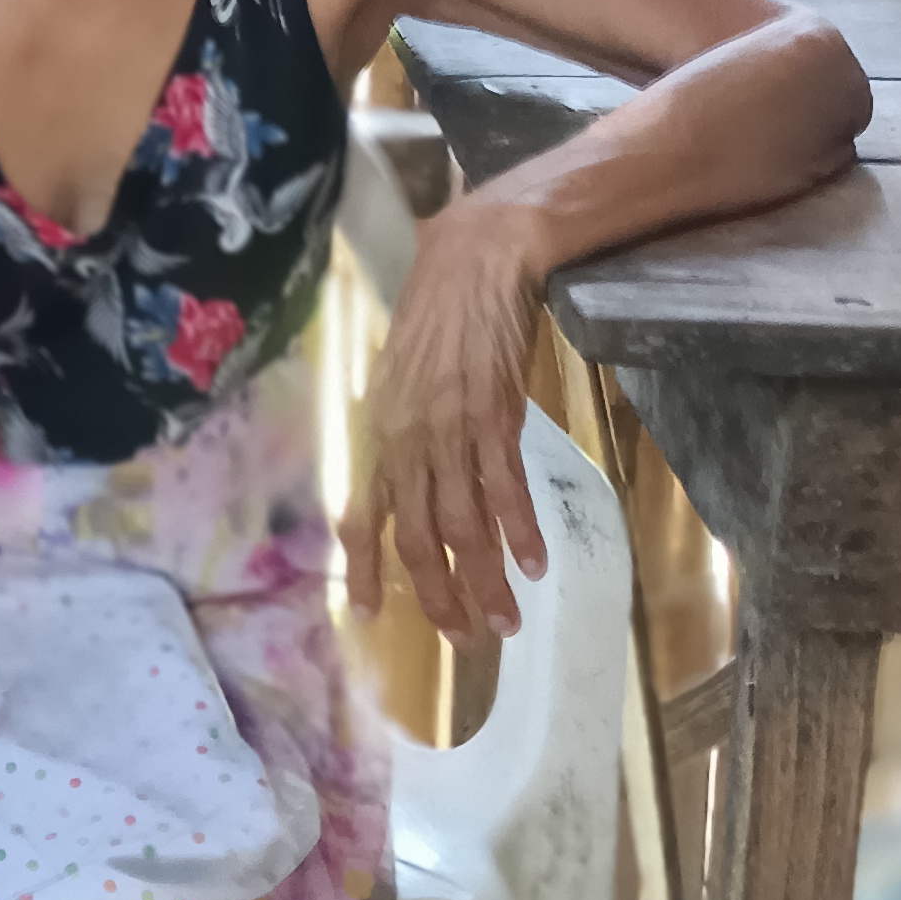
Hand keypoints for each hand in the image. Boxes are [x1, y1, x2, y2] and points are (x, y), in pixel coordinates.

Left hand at [340, 195, 550, 643]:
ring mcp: (451, 431)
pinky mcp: (496, 418)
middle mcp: (407, 439)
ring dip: (485, 581)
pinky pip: (506, 489)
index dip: (365, 567)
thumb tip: (409, 473)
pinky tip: (536, 565)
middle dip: (438, 597)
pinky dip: (522, 531)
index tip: (369, 613)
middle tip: (462, 640)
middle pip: (418, 537)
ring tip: (504, 622)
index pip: (364, 514)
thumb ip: (403, 428)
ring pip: (463, 526)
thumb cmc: (440, 311)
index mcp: (380, 431)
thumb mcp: (404, 376)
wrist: (477, 259)